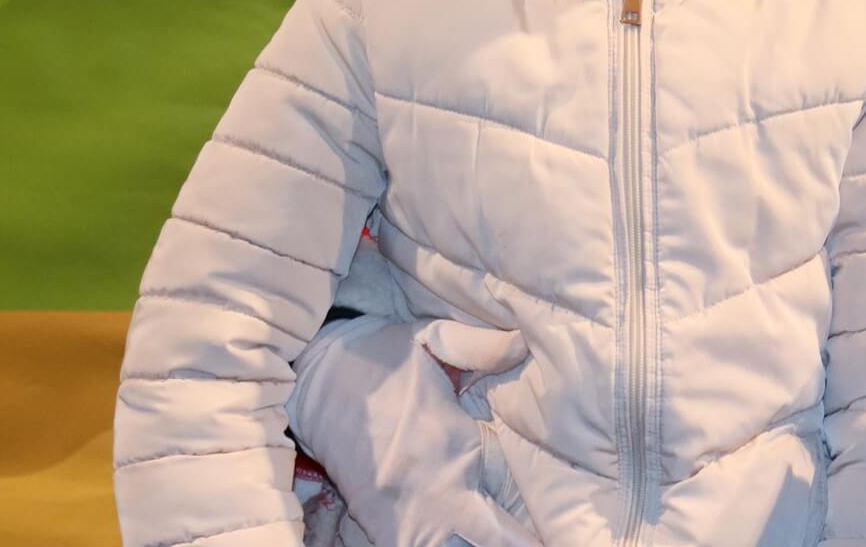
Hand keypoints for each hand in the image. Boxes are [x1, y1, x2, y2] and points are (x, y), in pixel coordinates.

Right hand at [289, 316, 538, 546]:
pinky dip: (433, 546)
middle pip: (489, 535)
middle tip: (545, 543)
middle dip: (514, 541)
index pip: (507, 489)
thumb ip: (480, 348)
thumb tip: (521, 345)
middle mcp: (437, 485)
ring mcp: (406, 510)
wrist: (310, 380)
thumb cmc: (376, 358)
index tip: (555, 533)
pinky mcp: (376, 521)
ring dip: (473, 543)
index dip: (530, 521)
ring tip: (510, 540)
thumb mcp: (431, 339)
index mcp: (455, 442)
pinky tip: (452, 541)